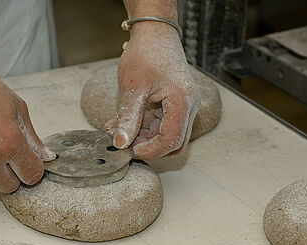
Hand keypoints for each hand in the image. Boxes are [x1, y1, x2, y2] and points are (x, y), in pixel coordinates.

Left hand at [106, 22, 199, 159]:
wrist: (155, 32)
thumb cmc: (146, 52)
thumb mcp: (132, 87)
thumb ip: (127, 117)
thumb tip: (120, 143)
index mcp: (182, 101)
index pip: (171, 139)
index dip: (150, 150)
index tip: (129, 150)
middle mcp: (189, 106)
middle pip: (174, 142)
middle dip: (148, 146)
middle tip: (124, 143)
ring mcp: (184, 105)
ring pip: (167, 135)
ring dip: (143, 136)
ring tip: (118, 129)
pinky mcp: (176, 104)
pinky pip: (163, 124)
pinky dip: (145, 126)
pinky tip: (124, 122)